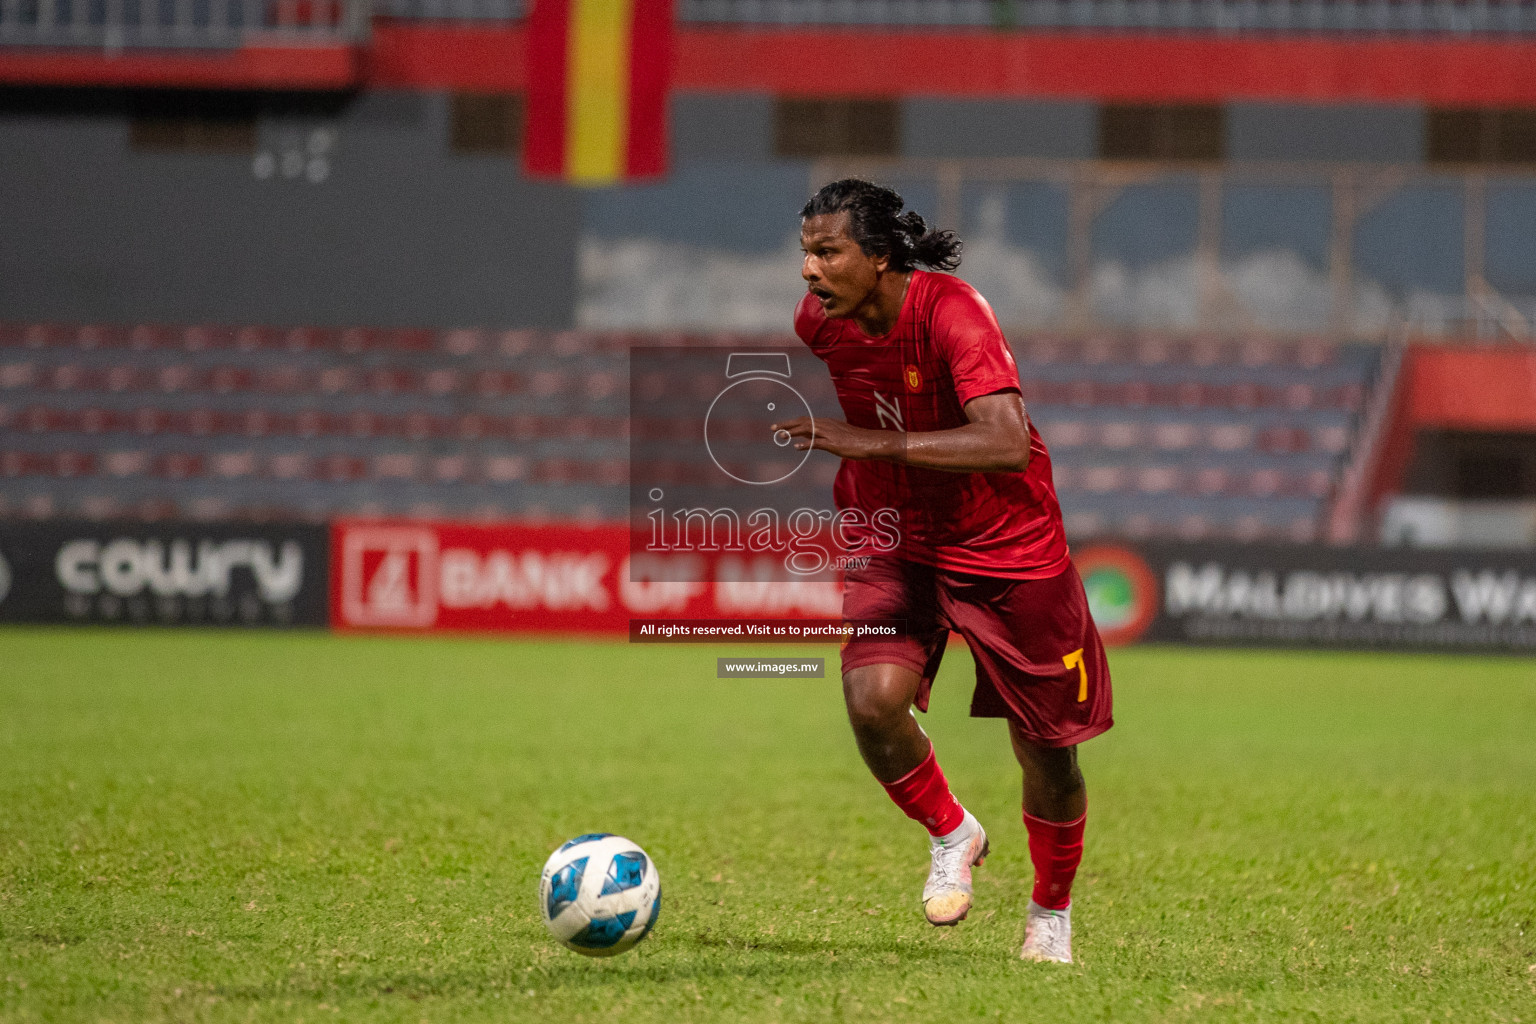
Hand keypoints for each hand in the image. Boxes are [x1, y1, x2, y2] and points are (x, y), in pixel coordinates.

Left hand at [770, 416, 893, 459]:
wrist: (871, 442)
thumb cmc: (856, 441)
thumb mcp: (838, 437)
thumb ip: (823, 438)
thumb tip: (810, 441)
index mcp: (826, 423)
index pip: (804, 421)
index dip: (790, 423)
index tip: (778, 426)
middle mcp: (826, 425)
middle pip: (802, 423)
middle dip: (786, 425)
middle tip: (772, 429)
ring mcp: (830, 434)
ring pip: (807, 430)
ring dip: (792, 432)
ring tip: (780, 436)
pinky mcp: (834, 444)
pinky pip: (818, 443)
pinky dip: (806, 444)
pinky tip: (797, 447)